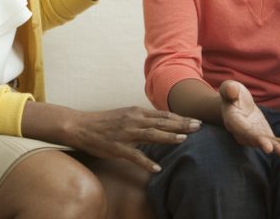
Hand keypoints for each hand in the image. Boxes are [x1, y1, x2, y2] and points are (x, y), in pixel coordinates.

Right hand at [68, 106, 200, 171]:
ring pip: (151, 134)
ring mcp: (125, 134)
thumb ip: (142, 118)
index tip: (195, 119)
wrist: (80, 126)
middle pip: (161, 122)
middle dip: (181, 124)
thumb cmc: (104, 122)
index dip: (180, 117)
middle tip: (198, 126)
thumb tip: (159, 121)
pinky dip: (146, 162)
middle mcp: (133, 120)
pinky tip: (157, 168)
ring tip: (184, 139)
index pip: (163, 114)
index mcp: (136, 112)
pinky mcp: (117, 148)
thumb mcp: (125, 114)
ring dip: (168, 137)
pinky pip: (134, 156)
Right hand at [219, 80, 279, 162]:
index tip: (264, 144)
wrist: (238, 104)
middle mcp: (243, 133)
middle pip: (255, 140)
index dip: (251, 136)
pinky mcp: (266, 136)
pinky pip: (276, 143)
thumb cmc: (232, 94)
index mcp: (233, 121)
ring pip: (267, 144)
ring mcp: (256, 136)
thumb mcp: (230, 88)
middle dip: (265, 146)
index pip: (241, 128)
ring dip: (279, 150)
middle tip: (272, 150)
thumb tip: (230, 90)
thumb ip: (229, 89)